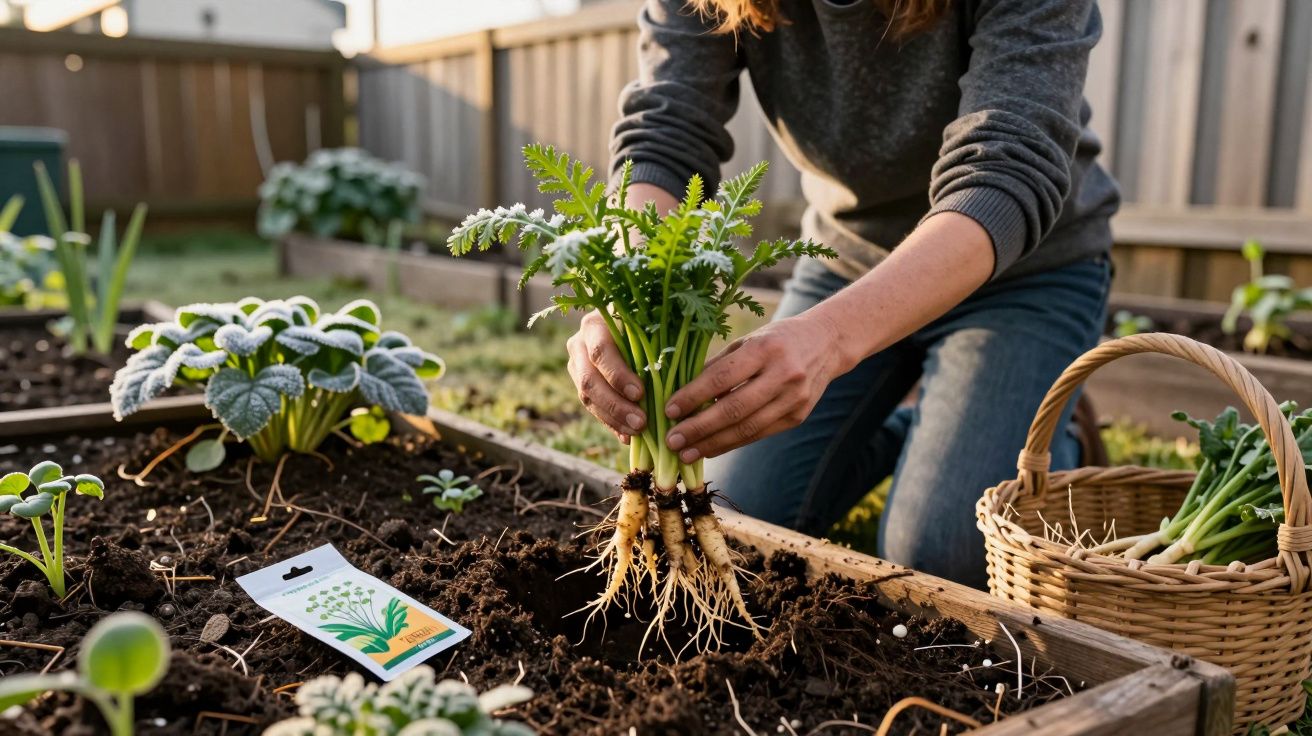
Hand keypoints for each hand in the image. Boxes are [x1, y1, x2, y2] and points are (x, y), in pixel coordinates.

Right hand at [566, 310, 645, 442]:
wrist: (628, 323)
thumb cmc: (647, 320)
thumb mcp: (650, 325)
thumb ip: (654, 343)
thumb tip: (669, 378)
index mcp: (595, 325)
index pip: (601, 352)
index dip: (618, 375)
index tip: (640, 394)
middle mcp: (579, 344)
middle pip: (590, 380)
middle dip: (615, 405)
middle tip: (640, 422)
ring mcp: (576, 365)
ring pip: (588, 398)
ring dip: (613, 418)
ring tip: (637, 432)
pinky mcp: (581, 383)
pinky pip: (593, 408)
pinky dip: (612, 423)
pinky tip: (628, 437)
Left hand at [664, 313, 845, 461]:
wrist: (827, 343)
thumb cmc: (776, 339)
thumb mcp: (747, 342)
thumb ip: (718, 366)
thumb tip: (681, 393)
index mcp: (765, 349)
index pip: (722, 377)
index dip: (693, 396)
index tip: (668, 410)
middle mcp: (783, 375)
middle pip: (734, 409)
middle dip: (699, 428)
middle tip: (672, 441)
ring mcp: (793, 399)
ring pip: (747, 428)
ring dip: (713, 444)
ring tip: (686, 453)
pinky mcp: (798, 417)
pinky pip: (759, 434)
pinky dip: (732, 444)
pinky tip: (711, 450)